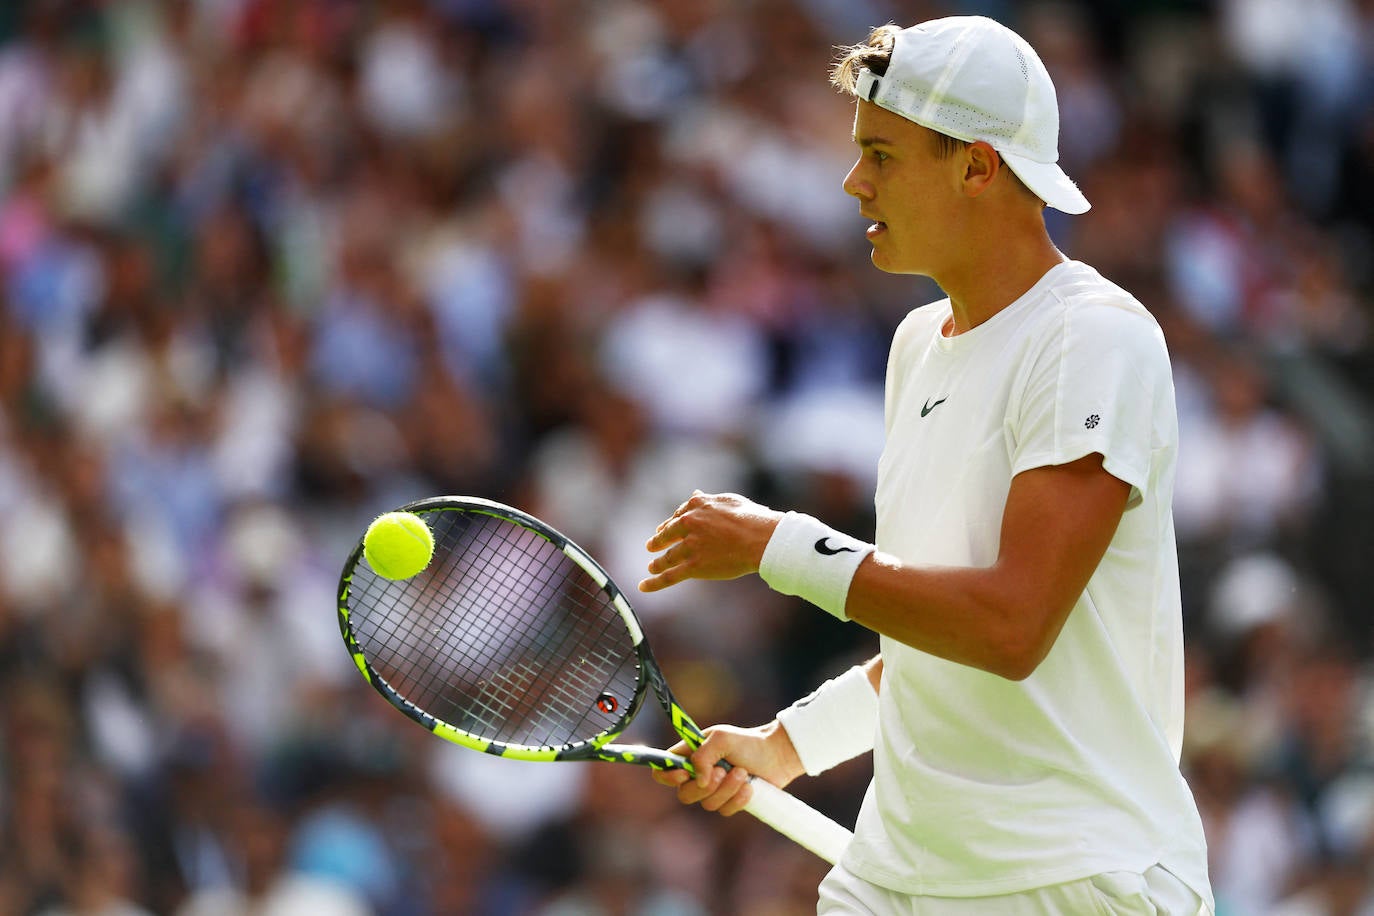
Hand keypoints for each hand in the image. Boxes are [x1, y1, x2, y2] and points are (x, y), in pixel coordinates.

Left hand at [639, 491, 782, 592]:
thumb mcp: (728, 501)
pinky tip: (643, 587)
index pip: (678, 515)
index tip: (665, 529)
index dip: (670, 523)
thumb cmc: (752, 518)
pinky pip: (669, 576)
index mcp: (697, 506)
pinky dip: (654, 583)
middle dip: (658, 541)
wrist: (762, 539)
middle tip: (651, 546)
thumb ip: (708, 499)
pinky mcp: (694, 566)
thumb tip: (695, 492)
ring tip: (652, 568)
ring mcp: (690, 546)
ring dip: (657, 563)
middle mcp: (689, 524)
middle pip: (668, 535)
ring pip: (667, 557)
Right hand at [650, 722, 805, 815]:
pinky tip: (749, 786)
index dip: (667, 776)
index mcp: (689, 756)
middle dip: (706, 785)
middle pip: (684, 794)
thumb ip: (702, 756)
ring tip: (743, 773)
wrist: (776, 755)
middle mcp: (698, 775)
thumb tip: (699, 780)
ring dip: (727, 789)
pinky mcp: (729, 803)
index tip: (684, 773)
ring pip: (707, 804)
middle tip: (722, 771)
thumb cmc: (747, 742)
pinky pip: (724, 811)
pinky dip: (737, 799)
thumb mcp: (721, 739)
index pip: (663, 771)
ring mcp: (714, 791)